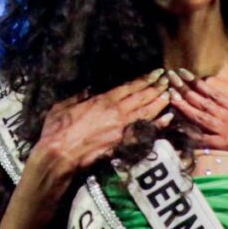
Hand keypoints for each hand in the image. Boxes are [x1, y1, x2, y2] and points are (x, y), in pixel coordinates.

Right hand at [30, 69, 172, 183]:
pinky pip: (144, 132)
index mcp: (102, 100)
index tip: (156, 73)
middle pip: (142, 97)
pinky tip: (167, 119)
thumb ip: (78, 97)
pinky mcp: (122, 144)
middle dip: (156, 88)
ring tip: (170, 95)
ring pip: (146, 112)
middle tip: (167, 80)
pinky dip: (158, 125)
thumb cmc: (57, 130)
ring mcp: (121, 129)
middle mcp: (116, 112)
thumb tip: (86, 91)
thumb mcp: (63, 106)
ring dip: (159, 103)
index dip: (144, 79)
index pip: (129, 87)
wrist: (59, 155)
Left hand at [169, 70, 227, 182]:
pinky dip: (191, 135)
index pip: (219, 96)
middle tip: (171, 77)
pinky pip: (206, 140)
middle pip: (206, 101)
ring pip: (202, 116)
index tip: (189, 77)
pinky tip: (178, 131)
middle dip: (187, 89)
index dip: (202, 87)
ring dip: (185, 105)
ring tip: (170, 95)